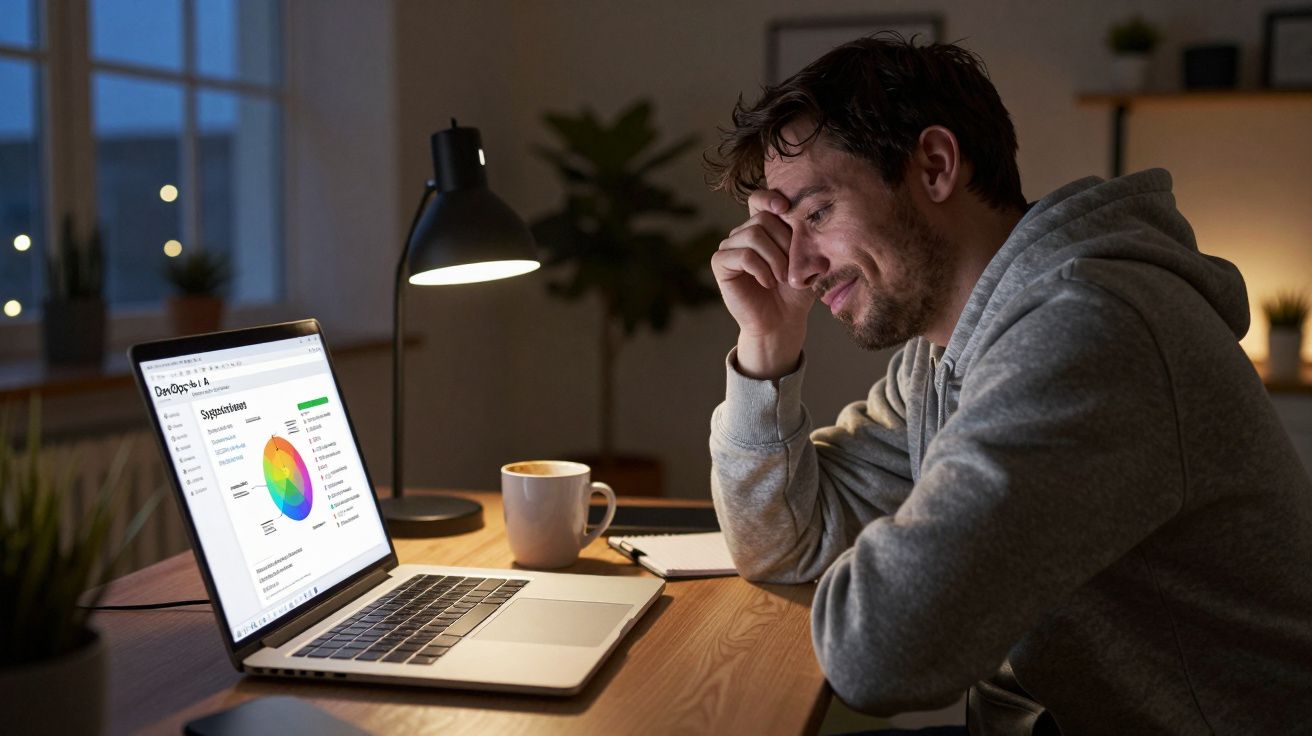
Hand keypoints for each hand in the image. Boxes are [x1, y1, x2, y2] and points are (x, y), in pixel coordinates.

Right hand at [711, 189, 815, 377]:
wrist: (781, 321)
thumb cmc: (795, 292)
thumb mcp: (808, 263)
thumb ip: (808, 242)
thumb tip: (813, 226)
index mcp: (763, 227)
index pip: (759, 199)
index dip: (769, 198)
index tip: (786, 209)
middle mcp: (743, 233)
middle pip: (762, 219)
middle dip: (784, 243)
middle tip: (792, 269)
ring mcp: (730, 246)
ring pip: (753, 235)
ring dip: (775, 258)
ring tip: (782, 278)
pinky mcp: (720, 263)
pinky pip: (743, 255)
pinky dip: (761, 269)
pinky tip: (767, 283)